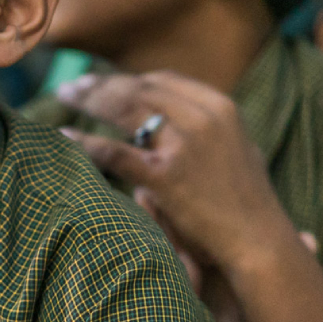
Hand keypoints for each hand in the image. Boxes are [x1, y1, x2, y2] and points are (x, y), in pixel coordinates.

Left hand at [57, 70, 293, 272]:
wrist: (260, 242)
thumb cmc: (246, 203)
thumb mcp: (237, 149)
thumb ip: (206, 127)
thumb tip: (169, 116)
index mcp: (221, 107)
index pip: (163, 80)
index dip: (128, 79)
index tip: (101, 82)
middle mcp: (204, 117)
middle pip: (139, 88)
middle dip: (101, 85)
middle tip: (71, 87)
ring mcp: (185, 144)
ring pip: (124, 108)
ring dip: (88, 99)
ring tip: (64, 97)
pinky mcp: (166, 175)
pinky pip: (113, 152)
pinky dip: (84, 142)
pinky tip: (62, 137)